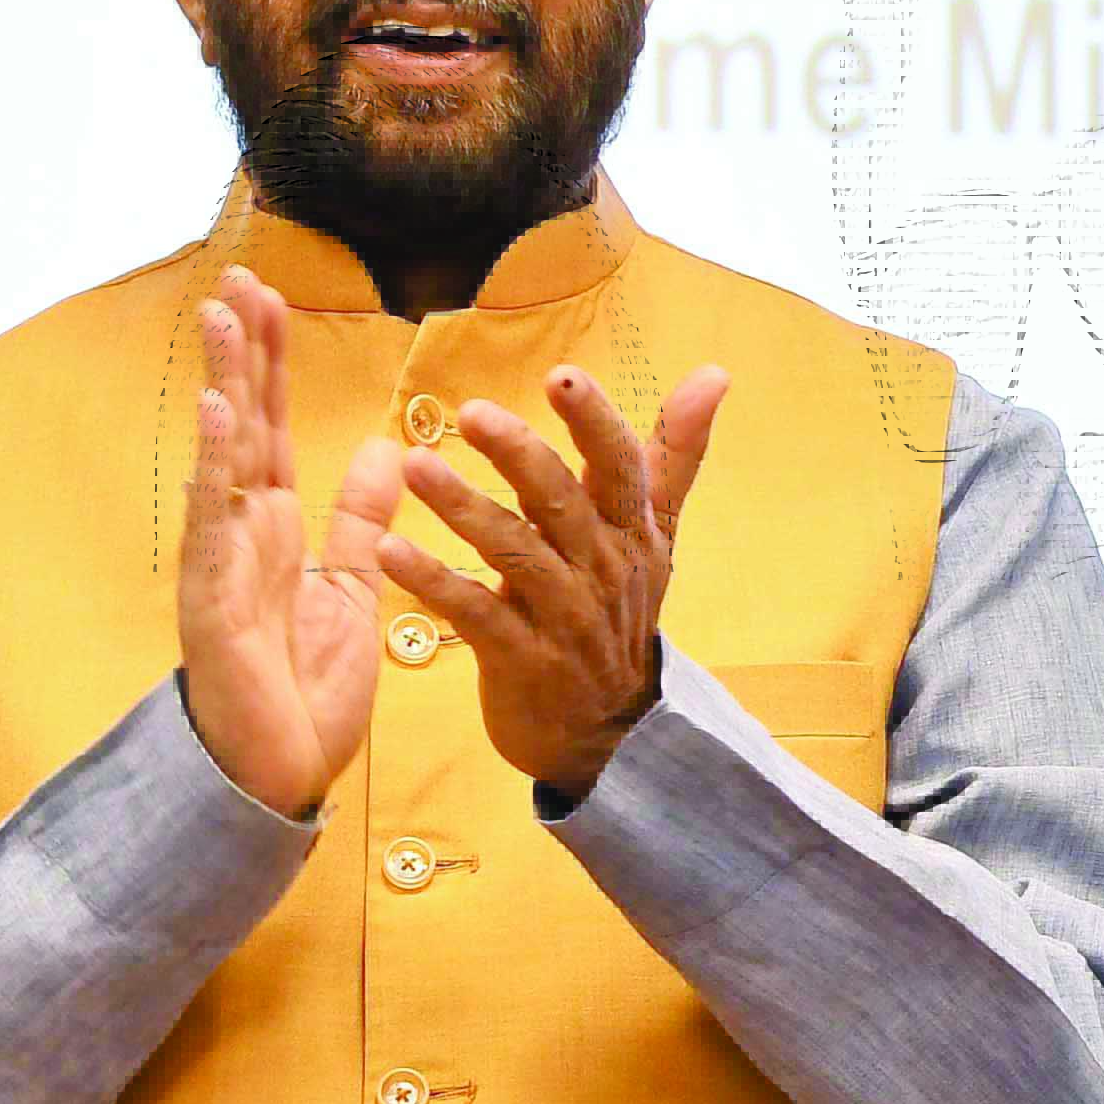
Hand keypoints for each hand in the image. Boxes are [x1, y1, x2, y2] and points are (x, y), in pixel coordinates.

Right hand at [177, 269, 406, 815]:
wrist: (278, 773)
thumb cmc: (301, 686)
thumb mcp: (353, 587)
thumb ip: (363, 520)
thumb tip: (386, 449)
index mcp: (274, 529)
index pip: (271, 427)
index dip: (271, 363)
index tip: (271, 298)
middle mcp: (240, 532)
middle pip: (243, 424)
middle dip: (243, 352)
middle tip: (239, 277)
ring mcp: (221, 561)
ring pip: (223, 457)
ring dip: (225, 387)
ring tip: (226, 319)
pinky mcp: (214, 599)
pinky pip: (217, 522)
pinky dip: (219, 465)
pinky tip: (222, 413)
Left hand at [375, 363, 730, 800]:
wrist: (607, 729)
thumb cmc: (618, 613)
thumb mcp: (653, 534)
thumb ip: (672, 453)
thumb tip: (714, 373)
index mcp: (628, 530)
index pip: (619, 466)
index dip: (593, 422)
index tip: (562, 377)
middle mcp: (600, 568)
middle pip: (562, 502)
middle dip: (518, 455)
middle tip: (471, 414)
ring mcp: (562, 616)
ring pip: (515, 553)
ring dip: (463, 509)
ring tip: (415, 466)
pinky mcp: (520, 658)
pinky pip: (475, 613)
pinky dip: (433, 583)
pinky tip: (389, 551)